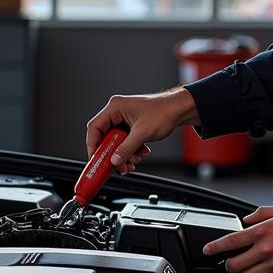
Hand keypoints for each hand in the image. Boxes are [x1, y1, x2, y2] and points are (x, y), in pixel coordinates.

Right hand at [86, 88, 200, 171]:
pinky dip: (130, 150)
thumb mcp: (142, 133)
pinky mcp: (131, 126)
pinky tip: (140, 153)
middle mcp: (117, 112)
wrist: (179, 110)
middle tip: (117, 165)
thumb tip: (114, 160)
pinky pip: (125, 141)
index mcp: (115, 107)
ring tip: (133, 161)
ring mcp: (124, 119)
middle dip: (113, 153)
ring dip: (123, 154)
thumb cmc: (164, 112)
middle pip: (106, 137)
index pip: (95, 127)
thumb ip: (126, 148)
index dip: (93, 145)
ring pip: (116, 142)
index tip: (95, 158)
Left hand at [202, 202, 272, 272]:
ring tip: (249, 267)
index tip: (208, 250)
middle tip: (231, 262)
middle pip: (236, 265)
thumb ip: (260, 214)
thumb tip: (246, 219)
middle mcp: (267, 249)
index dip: (215, 247)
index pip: (231, 242)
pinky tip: (264, 272)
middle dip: (230, 264)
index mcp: (263, 231)